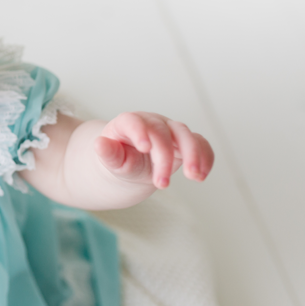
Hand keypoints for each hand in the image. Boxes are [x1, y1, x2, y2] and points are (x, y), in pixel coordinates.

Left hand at [95, 112, 213, 188]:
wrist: (131, 163)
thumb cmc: (119, 159)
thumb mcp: (112, 161)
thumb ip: (108, 154)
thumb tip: (99, 144)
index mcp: (127, 123)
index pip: (133, 122)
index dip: (139, 132)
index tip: (144, 148)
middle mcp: (150, 122)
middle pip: (161, 131)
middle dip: (164, 157)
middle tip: (162, 184)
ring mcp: (169, 130)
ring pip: (185, 133)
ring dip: (192, 154)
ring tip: (193, 177)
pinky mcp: (184, 141)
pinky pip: (200, 143)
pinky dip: (205, 156)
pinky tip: (202, 175)